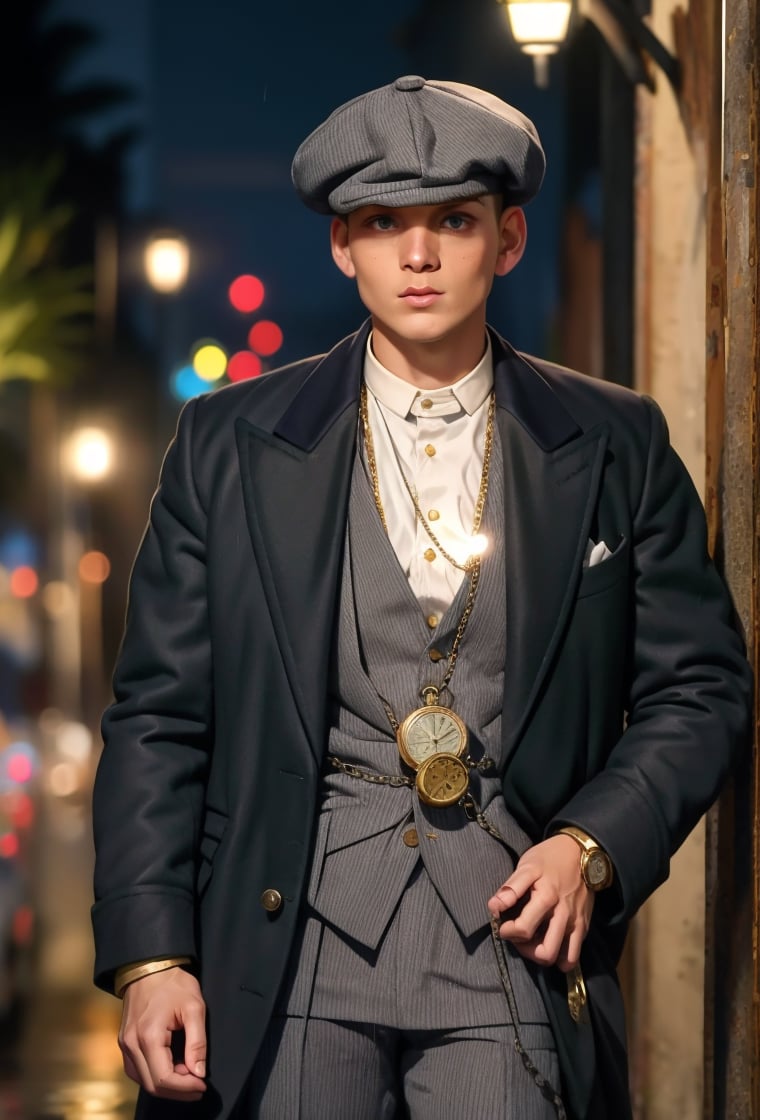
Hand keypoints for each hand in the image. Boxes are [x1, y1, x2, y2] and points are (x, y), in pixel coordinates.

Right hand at [118, 966, 206, 1099]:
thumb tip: (198, 1072)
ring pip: (143, 1080)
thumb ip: (197, 1042)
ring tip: (188, 1073)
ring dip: (166, 1084)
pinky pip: (138, 1069)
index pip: (164, 1079)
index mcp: (148, 1036)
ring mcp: (125, 1044)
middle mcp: (131, 1044)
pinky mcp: (125, 1042)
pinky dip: (155, 1074)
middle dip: (178, 1090)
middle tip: (198, 1084)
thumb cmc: (173, 983)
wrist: (150, 966)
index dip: (185, 1088)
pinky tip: (172, 1066)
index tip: (203, 1085)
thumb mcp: (194, 1007)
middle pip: (152, 1085)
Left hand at [487, 834, 593, 971]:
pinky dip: (562, 959)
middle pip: (545, 952)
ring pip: (562, 959)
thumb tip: (494, 907)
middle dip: (526, 950)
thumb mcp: (527, 865)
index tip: (502, 925)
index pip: (524, 929)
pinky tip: (550, 946)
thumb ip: (511, 888)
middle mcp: (564, 915)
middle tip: (518, 938)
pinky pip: (575, 955)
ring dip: (544, 956)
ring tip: (533, 943)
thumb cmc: (550, 858)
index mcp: (547, 898)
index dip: (508, 932)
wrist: (582, 852)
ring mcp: (576, 923)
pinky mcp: (584, 926)